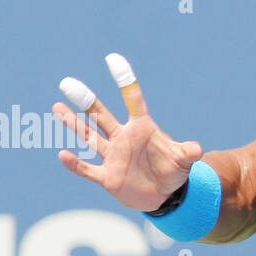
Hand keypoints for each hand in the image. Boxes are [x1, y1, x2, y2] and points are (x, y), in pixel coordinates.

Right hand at [53, 54, 203, 211]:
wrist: (163, 196)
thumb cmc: (173, 172)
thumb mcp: (183, 162)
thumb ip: (187, 153)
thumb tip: (197, 149)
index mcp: (142, 128)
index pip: (132, 100)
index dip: (124, 81)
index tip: (112, 59)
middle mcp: (123, 138)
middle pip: (101, 115)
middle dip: (86, 101)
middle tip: (67, 83)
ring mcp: (113, 156)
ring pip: (89, 136)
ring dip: (74, 123)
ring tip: (57, 107)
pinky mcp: (107, 176)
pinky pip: (87, 169)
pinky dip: (76, 164)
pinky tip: (63, 155)